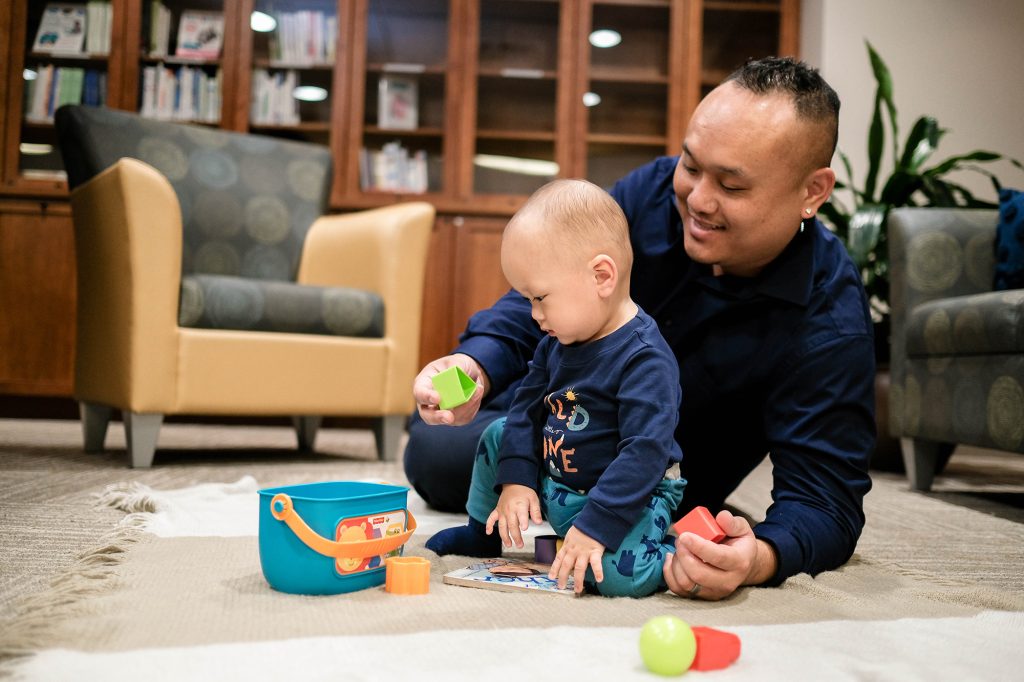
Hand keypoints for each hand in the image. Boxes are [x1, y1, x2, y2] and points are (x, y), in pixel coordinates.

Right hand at [412, 353, 488, 425]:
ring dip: (466, 406)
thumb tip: (456, 382)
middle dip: (438, 418)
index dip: (426, 397)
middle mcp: (429, 401)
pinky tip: (477, 394)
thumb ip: (456, 368)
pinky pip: (463, 418)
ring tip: (477, 389)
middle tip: (449, 418)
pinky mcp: (455, 418)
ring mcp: (441, 412)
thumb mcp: (457, 361)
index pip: (419, 393)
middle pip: (428, 415)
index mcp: (424, 383)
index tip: (437, 398)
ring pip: (450, 419)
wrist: (469, 374)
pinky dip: (472, 407)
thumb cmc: (458, 365)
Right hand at [485, 484, 541, 548]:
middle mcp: (509, 509)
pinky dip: (488, 525)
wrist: (514, 482)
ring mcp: (502, 511)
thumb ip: (536, 511)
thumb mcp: (534, 499)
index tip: (525, 529)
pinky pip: (491, 518)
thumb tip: (538, 522)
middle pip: (512, 525)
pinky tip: (488, 533)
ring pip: (501, 526)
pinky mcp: (497, 510)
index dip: (523, 522)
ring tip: (509, 545)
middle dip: (516, 536)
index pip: (521, 515)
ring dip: (504, 536)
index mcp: (520, 506)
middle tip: (520, 545)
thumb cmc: (525, 492)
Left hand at [549, 526, 604, 593]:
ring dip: (578, 580)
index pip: (558, 558)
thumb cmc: (585, 525)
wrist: (594, 518)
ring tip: (577, 590)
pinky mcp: (595, 551)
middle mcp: (574, 550)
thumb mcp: (573, 533)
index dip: (554, 568)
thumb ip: (571, 542)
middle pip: (566, 565)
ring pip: (579, 568)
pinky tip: (599, 580)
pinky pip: (596, 563)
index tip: (551, 577)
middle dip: (563, 577)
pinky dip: (598, 571)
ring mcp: (584, 551)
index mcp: (568, 545)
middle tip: (561, 587)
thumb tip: (569, 550)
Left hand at [662, 509, 777, 600]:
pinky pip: (679, 589)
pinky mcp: (702, 596)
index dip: (698, 547)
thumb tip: (721, 517)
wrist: (744, 565)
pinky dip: (670, 573)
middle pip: (699, 574)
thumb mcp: (742, 529)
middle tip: (680, 539)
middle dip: (683, 555)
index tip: (684, 535)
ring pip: (686, 583)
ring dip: (676, 563)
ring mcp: (714, 592)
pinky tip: (672, 559)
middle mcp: (728, 581)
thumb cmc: (739, 544)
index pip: (718, 558)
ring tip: (679, 548)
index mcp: (739, 562)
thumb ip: (732, 523)